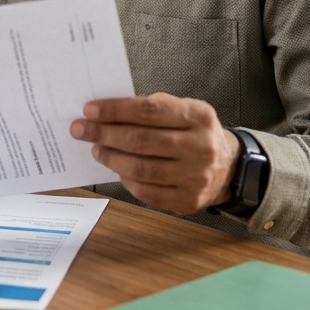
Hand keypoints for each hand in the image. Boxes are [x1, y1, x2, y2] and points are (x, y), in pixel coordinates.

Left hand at [70, 92, 242, 214]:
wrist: (228, 168)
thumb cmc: (195, 133)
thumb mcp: (184, 110)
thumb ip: (152, 109)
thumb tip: (107, 113)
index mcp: (199, 117)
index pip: (149, 110)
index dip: (116, 110)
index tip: (90, 110)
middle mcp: (201, 147)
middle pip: (141, 140)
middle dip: (104, 133)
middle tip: (81, 129)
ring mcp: (196, 177)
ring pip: (141, 168)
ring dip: (111, 157)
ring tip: (96, 149)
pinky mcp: (188, 201)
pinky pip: (147, 191)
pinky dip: (126, 179)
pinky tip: (117, 168)